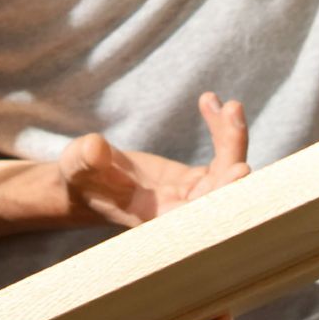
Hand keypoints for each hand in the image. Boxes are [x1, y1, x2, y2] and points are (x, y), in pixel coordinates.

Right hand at [57, 91, 249, 229]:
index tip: (240, 170)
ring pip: (227, 171)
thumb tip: (96, 147)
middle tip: (233, 114)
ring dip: (232, 138)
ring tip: (230, 105)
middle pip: (222, 190)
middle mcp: (181, 213)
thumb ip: (86, 160)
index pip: (197, 213)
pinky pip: (221, 157)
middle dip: (233, 153)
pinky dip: (221, 130)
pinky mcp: (196, 182)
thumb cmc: (80, 179)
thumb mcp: (78, 167)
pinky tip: (210, 100)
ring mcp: (192, 197)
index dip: (221, 194)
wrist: (87, 184)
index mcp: (154, 219)